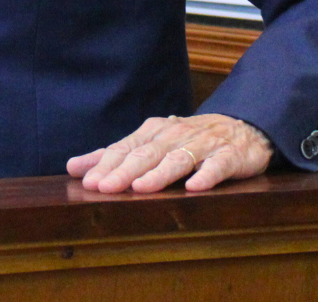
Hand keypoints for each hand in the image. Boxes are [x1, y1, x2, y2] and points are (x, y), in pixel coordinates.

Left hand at [67, 114, 272, 192]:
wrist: (242, 129)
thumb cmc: (188, 141)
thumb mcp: (150, 144)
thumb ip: (113, 156)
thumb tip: (74, 167)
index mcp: (153, 133)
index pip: (125, 149)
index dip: (106, 165)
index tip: (87, 182)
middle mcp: (175, 135)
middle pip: (146, 154)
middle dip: (124, 171)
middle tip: (104, 187)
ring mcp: (202, 145)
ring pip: (177, 159)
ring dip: (158, 174)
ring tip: (140, 188)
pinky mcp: (229, 156)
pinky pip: (217, 166)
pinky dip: (206, 175)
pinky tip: (194, 186)